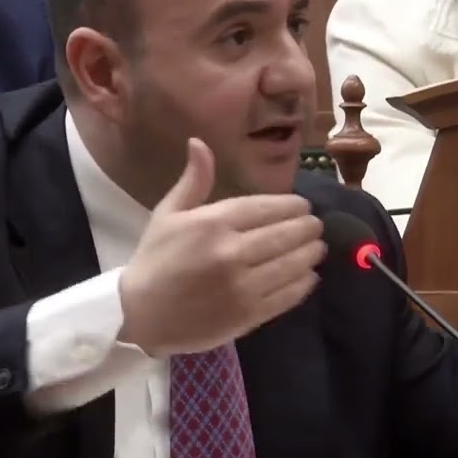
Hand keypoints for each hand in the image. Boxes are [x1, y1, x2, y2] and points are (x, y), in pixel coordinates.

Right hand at [118, 138, 325, 356]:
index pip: (266, 207)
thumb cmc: (155, 259)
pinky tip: (308, 276)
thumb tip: (199, 142)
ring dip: (310, 254)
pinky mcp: (248, 315)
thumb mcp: (168, 214)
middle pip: (285, 234)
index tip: (303, 206)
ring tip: (317, 248)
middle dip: (307, 228)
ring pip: (292, 264)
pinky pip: (287, 296)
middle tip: (315, 226)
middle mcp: (231, 252)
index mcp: (212, 223)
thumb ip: (193, 180)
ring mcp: (242, 286)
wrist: (140, 315)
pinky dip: (303, 284)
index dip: (291, 206)